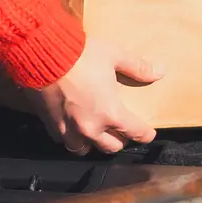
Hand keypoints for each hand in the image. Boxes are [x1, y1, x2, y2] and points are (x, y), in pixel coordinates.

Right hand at [36, 35, 161, 154]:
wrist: (42, 53)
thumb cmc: (80, 54)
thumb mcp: (114, 56)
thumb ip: (138, 67)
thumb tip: (160, 72)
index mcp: (111, 113)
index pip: (135, 133)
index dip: (145, 134)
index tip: (148, 133)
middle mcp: (91, 128)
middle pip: (111, 147)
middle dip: (120, 140)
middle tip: (122, 130)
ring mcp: (69, 129)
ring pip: (85, 149)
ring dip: (93, 143)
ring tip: (96, 133)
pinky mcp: (50, 124)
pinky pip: (63, 140)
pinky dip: (70, 136)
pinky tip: (72, 127)